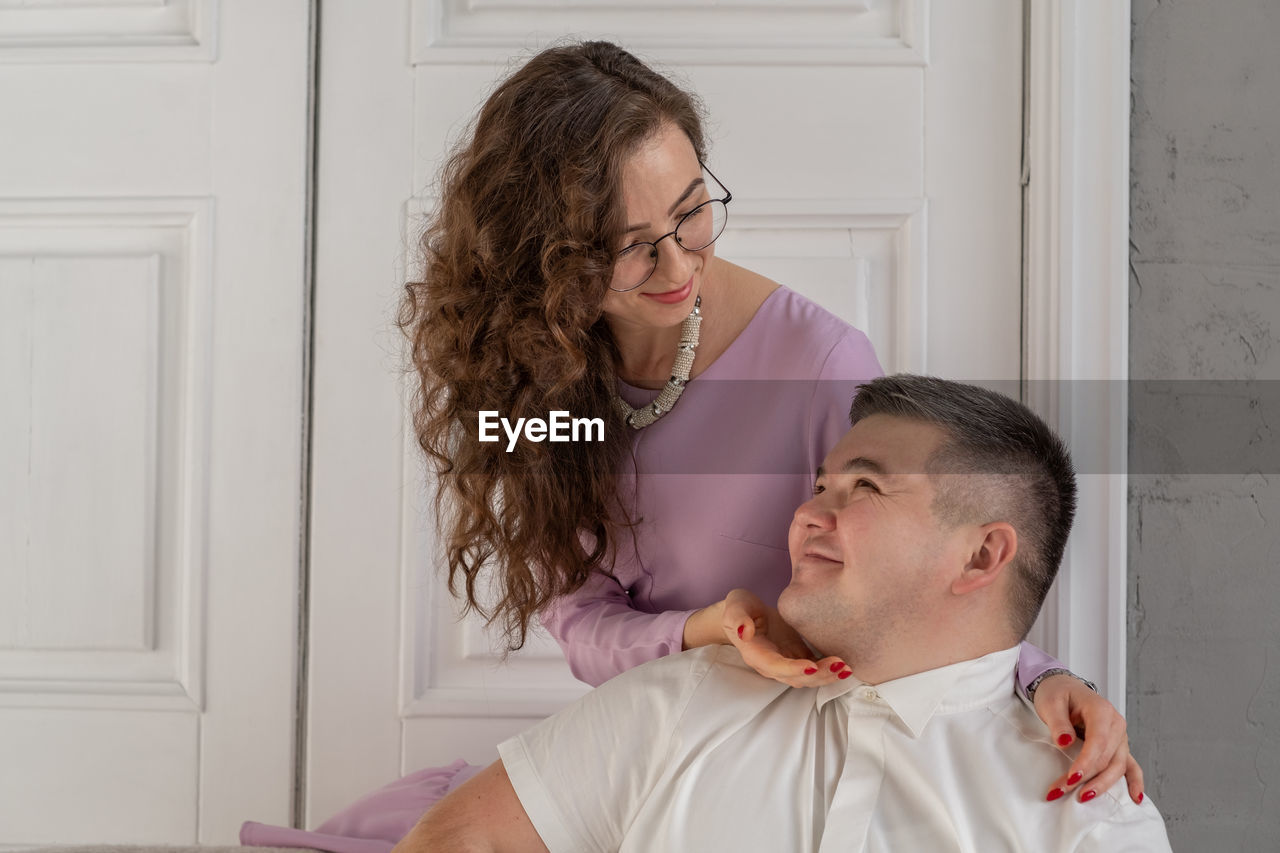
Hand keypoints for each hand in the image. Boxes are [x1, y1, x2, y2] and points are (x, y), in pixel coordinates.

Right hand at [720, 588, 848, 687]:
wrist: (745, 613)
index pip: (775, 666)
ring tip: (845, 668)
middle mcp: (771, 664)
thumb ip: (737, 618)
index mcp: (755, 653)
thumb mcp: (735, 607)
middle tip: (839, 665)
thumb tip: (744, 631)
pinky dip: (828, 670)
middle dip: (818, 675)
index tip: (812, 666)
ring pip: (806, 678)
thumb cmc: (739, 608)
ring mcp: (785, 662)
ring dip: (826, 676)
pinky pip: (813, 669)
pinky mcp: (797, 656)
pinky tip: (844, 666)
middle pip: (795, 678)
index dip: (793, 669)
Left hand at [1033, 674, 1144, 804]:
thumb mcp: (1050, 703)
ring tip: (1083, 797)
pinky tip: (1135, 798)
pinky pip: (1130, 766)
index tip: (1071, 777)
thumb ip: (1058, 722)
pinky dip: (1134, 782)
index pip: (1097, 741)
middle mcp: (1116, 724)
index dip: (1085, 762)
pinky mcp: (1118, 746)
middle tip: (1062, 790)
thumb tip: (1065, 742)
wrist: (1065, 688)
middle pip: (1106, 757)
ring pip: (1117, 766)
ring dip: (1101, 785)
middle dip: (1085, 777)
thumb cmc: (1058, 694)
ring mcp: (1120, 737)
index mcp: (1101, 710)